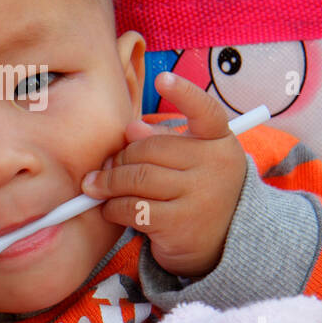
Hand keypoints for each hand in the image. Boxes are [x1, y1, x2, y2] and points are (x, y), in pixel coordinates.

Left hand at [81, 72, 247, 278]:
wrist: (224, 244)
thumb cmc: (198, 192)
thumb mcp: (192, 161)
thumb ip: (164, 141)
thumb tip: (131, 129)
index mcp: (220, 141)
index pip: (205, 111)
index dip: (183, 93)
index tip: (163, 78)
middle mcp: (215, 165)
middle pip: (150, 149)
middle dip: (120, 158)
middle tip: (106, 168)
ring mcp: (200, 196)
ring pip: (137, 179)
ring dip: (108, 184)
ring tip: (97, 187)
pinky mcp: (180, 224)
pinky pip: (133, 207)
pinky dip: (113, 207)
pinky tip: (111, 208)